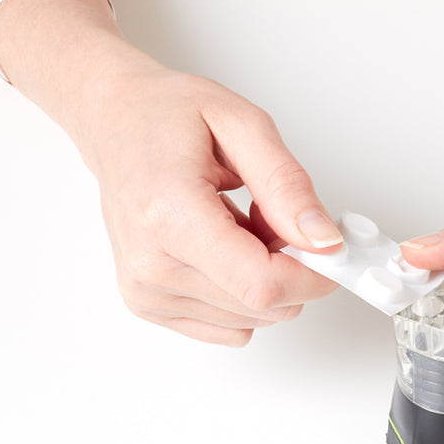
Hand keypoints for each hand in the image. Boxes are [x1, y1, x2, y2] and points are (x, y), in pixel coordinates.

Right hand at [81, 60, 340, 345]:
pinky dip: (243, 293)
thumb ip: (288, 188)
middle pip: (262, 306)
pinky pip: (230, 326)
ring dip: (266, 278)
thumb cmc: (166, 116)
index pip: (262, 284)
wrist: (112, 122)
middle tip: (273, 216)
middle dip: (290, 268)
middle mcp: (151, 264)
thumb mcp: (243, 126)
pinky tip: (225, 251)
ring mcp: (146, 291)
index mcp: (170, 215)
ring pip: (252, 318)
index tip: (330, 252)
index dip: (312, 277)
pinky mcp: (149, 305)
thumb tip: (323, 242)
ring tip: (240, 225)